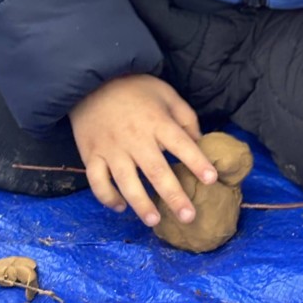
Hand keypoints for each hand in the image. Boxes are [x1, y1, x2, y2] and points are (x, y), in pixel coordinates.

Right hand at [69, 74, 216, 226]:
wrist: (90, 80)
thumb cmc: (134, 88)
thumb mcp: (166, 94)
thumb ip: (185, 118)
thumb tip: (200, 143)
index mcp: (157, 122)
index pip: (181, 144)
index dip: (197, 162)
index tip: (211, 179)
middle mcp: (135, 138)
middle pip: (156, 171)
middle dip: (174, 196)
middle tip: (188, 217)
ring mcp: (111, 149)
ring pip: (126, 182)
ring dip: (141, 204)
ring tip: (155, 221)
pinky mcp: (91, 155)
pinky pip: (97, 181)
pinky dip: (107, 197)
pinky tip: (121, 207)